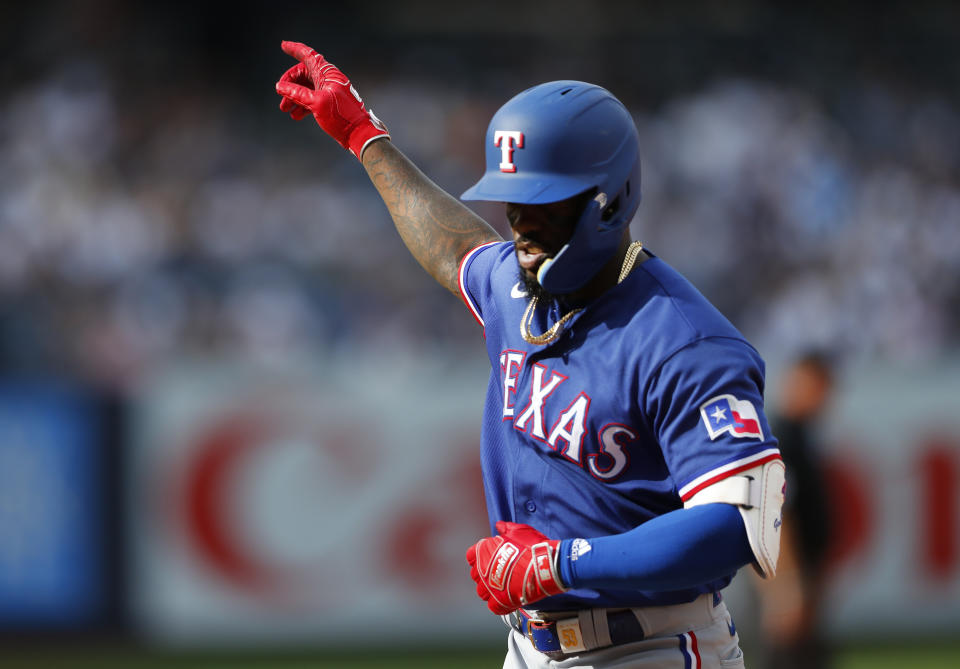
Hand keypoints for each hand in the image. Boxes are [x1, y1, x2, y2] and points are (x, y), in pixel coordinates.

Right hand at [275, 40, 389, 160]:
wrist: (358, 134)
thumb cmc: (342, 117)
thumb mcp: (316, 103)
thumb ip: (297, 94)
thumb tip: (281, 86)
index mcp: (328, 74)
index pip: (309, 56)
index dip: (295, 49)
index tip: (284, 45)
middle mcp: (328, 80)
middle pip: (304, 75)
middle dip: (290, 84)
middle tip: (281, 95)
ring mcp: (329, 91)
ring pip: (306, 89)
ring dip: (294, 97)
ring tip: (285, 109)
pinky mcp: (329, 103)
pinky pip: (312, 100)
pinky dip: (303, 106)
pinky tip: (296, 115)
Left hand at [465, 521, 566, 614]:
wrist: (546, 565)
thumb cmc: (532, 546)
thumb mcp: (519, 531)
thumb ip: (506, 528)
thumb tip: (499, 526)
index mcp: (484, 550)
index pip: (471, 556)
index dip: (479, 558)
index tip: (488, 559)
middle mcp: (482, 569)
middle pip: (476, 575)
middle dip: (484, 575)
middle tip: (499, 573)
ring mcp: (490, 587)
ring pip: (482, 592)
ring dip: (490, 590)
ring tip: (504, 588)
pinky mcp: (500, 601)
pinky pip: (493, 606)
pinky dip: (499, 604)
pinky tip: (508, 599)